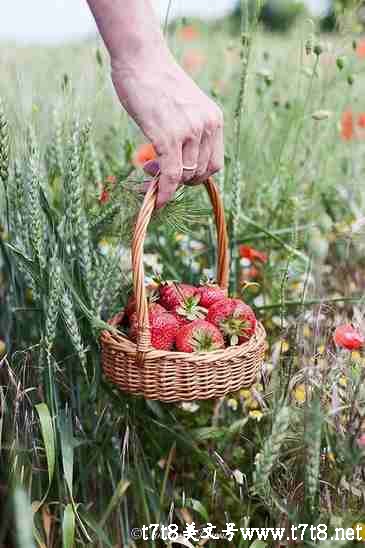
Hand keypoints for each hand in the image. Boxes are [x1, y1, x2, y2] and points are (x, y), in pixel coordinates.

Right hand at [111, 52, 223, 207]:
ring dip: (166, 182)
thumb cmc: (156, 80)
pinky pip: (171, 175)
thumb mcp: (184, 107)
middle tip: (156, 170)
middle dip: (179, 180)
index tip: (177, 173)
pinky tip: (155, 198)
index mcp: (214, 119)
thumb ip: (189, 130)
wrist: (140, 58)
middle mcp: (207, 126)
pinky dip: (164, 192)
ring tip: (148, 168)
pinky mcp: (168, 136)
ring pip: (184, 176)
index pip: (214, 164)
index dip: (196, 176)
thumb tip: (180, 162)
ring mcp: (189, 131)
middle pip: (200, 173)